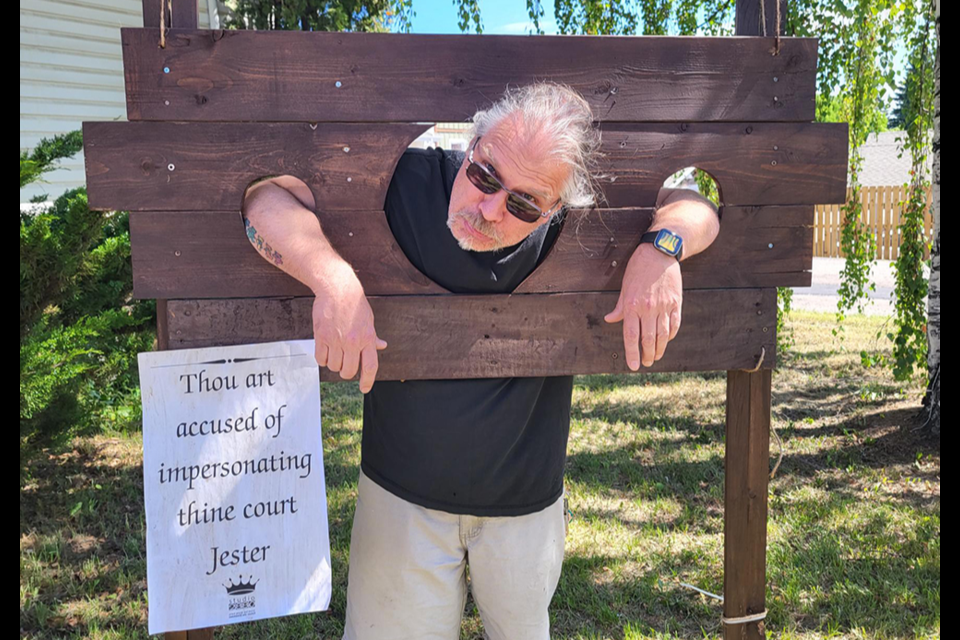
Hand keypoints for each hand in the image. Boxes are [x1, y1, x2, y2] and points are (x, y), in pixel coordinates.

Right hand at [312, 262, 387, 393]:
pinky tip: (325, 350)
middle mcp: (352, 341)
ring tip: (335, 351)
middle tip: (344, 363)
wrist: (337, 289)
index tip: (364, 388)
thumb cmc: (354, 303)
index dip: (367, 381)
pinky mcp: (322, 336)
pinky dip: (322, 358)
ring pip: (333, 366)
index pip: (370, 366)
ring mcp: (336, 340)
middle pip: (348, 371)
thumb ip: (373, 337)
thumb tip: (381, 346)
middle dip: (346, 371)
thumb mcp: (369, 320)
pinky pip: (320, 359)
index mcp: (367, 338)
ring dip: (333, 363)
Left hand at [603, 243, 682, 370]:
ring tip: (656, 356)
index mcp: (632, 305)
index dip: (632, 352)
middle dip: (647, 355)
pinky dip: (671, 335)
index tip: (633, 365)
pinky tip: (666, 340)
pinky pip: (674, 324)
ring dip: (659, 349)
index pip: (631, 335)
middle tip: (645, 362)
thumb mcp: (625, 286)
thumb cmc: (639, 268)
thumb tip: (610, 319)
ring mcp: (663, 306)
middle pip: (648, 339)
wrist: (660, 252)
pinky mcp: (676, 302)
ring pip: (662, 335)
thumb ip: (620, 306)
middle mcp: (648, 308)